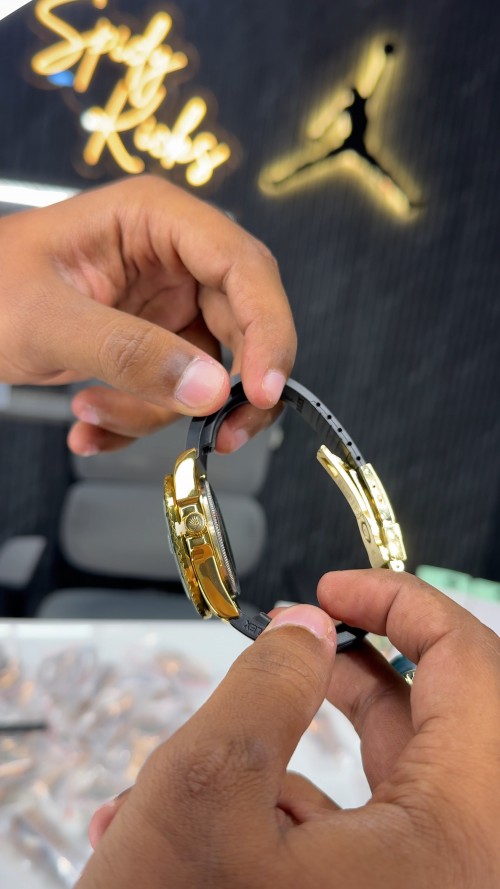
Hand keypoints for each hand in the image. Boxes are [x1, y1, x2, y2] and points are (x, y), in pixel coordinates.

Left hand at [0, 177, 295, 454]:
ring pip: (209, 369)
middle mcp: (172, 257)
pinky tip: (94, 425)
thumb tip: (210, 388)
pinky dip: (141, 419)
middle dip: (229, 388)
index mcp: (154, 218)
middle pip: (244, 322)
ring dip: (159, 410)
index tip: (264, 390)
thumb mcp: (47, 321)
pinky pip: (175, 390)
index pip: (243, 266)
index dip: (268, 328)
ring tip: (93, 412)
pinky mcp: (155, 340)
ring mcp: (166, 301)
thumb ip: (128, 353)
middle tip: (221, 435)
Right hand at [78, 572, 499, 887]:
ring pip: (393, 774)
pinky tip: (220, 809)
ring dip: (309, 738)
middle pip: (438, 720)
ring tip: (234, 724)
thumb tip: (307, 628)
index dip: (403, 603)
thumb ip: (268, 682)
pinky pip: (362, 829)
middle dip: (352, 670)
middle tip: (296, 639)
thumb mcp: (207, 790)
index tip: (338, 588)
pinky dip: (294, 800)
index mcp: (461, 839)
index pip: (473, 668)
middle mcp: (464, 870)